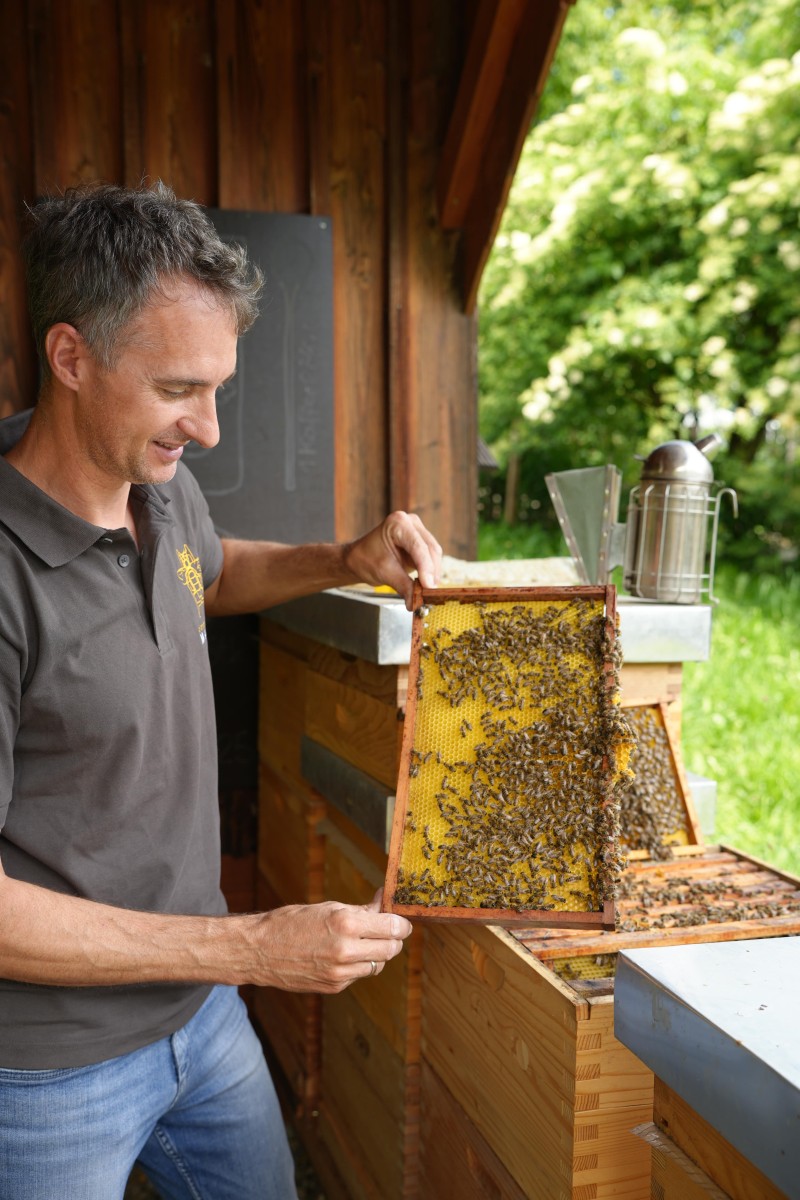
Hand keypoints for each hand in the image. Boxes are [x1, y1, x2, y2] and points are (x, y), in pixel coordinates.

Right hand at [250, 889, 412, 992]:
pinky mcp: (334, 987)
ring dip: (377, 953)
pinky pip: (359, 975)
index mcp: (346, 924)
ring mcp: (341, 973)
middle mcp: (346, 951)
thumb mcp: (328, 907)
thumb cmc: (292, 922)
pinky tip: (344, 954)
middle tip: (387, 929)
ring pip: (378, 965)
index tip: (402, 921)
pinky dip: (358, 964)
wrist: (260, 951)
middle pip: (391, 949)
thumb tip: (384, 904)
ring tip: (362, 940)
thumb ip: (361, 910)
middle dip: (393, 939)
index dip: (401, 924)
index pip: (392, 928)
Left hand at [344, 511, 441, 608]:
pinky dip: (430, 572)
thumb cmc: (365, 559)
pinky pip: (431, 558)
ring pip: (434, 554)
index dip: (426, 568)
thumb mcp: (384, 573)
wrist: (359, 558)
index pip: (418, 547)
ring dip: (433, 574)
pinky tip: (426, 585)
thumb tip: (417, 601)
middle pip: (430, 549)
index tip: (428, 586)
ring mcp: (417, 531)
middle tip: (430, 594)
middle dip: (431, 573)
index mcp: (398, 523)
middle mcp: (411, 523)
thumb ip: (404, 586)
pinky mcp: (421, 542)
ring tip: (427, 592)